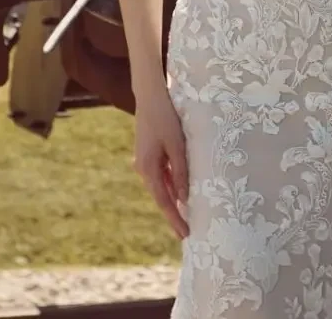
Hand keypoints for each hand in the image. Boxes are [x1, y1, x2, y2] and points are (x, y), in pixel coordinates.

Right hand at [133, 88, 189, 239]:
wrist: (150, 96)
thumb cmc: (165, 118)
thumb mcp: (177, 146)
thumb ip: (181, 172)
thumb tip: (184, 199)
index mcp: (148, 169)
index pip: (164, 201)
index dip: (175, 219)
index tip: (185, 235)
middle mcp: (144, 168)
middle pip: (162, 196)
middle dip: (174, 214)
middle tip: (187, 232)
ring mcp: (146, 161)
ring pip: (162, 185)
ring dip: (174, 199)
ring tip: (188, 215)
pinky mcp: (150, 153)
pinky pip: (162, 174)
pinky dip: (172, 184)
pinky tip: (182, 191)